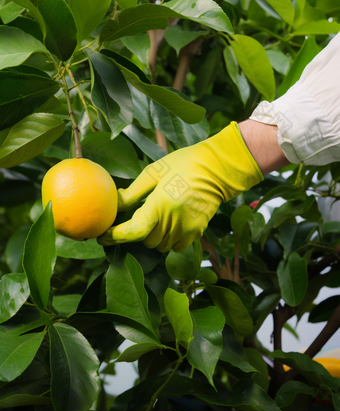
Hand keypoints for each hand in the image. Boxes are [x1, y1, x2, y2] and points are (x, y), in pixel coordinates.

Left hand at [98, 122, 263, 251]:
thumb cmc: (184, 164)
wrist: (217, 169)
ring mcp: (187, 230)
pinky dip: (168, 238)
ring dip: (152, 235)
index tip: (102, 236)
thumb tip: (115, 205)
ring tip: (155, 216)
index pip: (134, 231)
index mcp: (161, 205)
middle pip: (145, 239)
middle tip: (133, 217)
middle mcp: (174, 221)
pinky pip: (175, 246)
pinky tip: (169, 222)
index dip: (115, 237)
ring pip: (159, 245)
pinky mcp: (196, 233)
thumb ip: (133, 192)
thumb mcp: (154, 172)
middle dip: (136, 231)